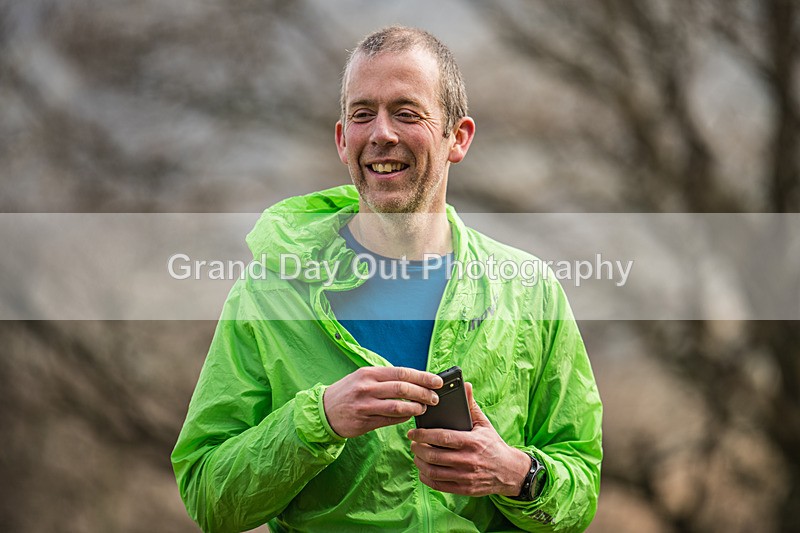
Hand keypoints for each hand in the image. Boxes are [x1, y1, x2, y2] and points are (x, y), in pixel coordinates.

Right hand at [323, 366, 442, 438]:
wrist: (323, 410)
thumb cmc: (349, 392)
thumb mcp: (363, 378)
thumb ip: (386, 379)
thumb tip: (414, 381)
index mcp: (369, 373)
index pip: (402, 372)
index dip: (422, 377)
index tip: (437, 381)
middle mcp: (367, 387)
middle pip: (402, 388)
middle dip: (423, 393)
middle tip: (434, 398)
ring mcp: (364, 405)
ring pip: (397, 406)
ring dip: (415, 408)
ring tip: (424, 408)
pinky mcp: (363, 421)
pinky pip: (389, 420)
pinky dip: (402, 418)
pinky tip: (409, 417)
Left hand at [407, 382, 530, 496]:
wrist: (509, 472)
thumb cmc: (493, 445)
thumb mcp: (484, 424)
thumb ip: (471, 406)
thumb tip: (465, 385)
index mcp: (472, 442)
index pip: (443, 438)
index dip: (423, 435)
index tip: (412, 432)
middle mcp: (468, 460)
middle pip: (434, 456)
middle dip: (418, 449)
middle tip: (413, 443)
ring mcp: (466, 477)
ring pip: (433, 472)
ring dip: (420, 463)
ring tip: (417, 455)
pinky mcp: (464, 489)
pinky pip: (439, 485)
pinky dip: (426, 478)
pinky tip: (423, 470)